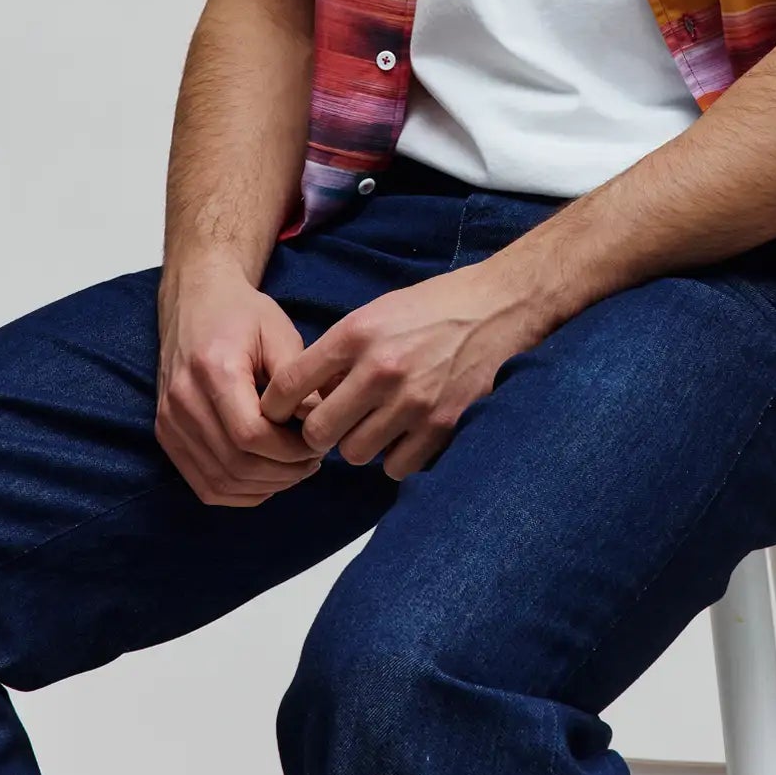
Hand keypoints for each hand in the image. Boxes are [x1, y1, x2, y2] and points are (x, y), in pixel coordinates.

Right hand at [155, 255, 326, 506]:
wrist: (196, 301)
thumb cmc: (243, 313)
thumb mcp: (279, 333)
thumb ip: (298, 381)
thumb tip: (318, 425)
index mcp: (212, 370)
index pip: (250, 435)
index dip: (289, 450)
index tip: (317, 442)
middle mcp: (182, 400)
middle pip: (235, 464)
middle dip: (283, 472)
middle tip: (313, 460)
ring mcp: (169, 421)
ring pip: (220, 481)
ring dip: (264, 486)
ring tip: (295, 468)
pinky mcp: (166, 434)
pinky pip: (203, 484)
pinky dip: (239, 492)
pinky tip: (267, 477)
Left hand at [256, 261, 546, 481]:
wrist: (499, 308)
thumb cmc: (434, 307)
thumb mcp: (378, 312)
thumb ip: (341, 352)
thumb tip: (305, 395)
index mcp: (357, 333)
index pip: (290, 384)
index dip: (276, 406)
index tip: (279, 415)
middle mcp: (380, 368)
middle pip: (318, 432)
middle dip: (319, 434)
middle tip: (332, 426)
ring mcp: (412, 401)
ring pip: (355, 454)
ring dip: (360, 445)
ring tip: (376, 425)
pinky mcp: (442, 425)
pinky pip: (396, 467)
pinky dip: (397, 458)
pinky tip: (406, 435)